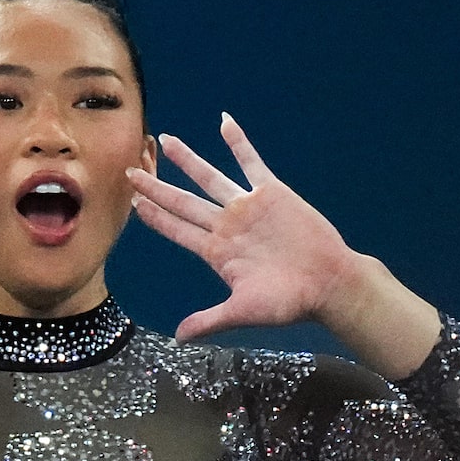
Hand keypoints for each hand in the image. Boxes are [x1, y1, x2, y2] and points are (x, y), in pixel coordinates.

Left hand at [127, 115, 360, 340]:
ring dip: (188, 160)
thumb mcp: (243, 311)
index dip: (154, 217)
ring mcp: (247, 208)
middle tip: (129, 170)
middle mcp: (226, 226)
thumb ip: (209, 320)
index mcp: (216, 252)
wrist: (330, 283)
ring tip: (167, 140)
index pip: (176, 230)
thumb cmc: (289, 302)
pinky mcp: (272, 194)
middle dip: (156, 187)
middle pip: (183, 201)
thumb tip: (179, 338)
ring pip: (210, 178)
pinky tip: (224, 122)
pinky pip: (251, 163)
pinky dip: (238, 143)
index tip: (132, 204)